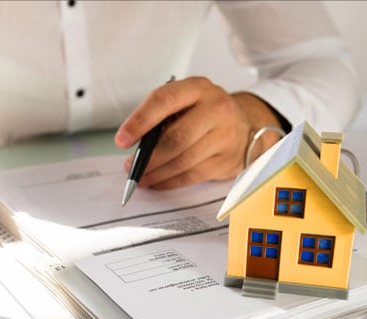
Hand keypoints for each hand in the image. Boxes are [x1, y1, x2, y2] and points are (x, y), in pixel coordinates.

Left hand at [114, 76, 283, 188]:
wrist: (244, 124)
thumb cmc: (204, 112)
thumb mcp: (185, 101)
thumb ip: (162, 117)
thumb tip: (135, 146)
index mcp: (198, 88)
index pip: (164, 100)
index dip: (139, 121)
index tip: (122, 140)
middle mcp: (216, 108)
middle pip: (176, 138)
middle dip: (148, 157)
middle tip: (130, 166)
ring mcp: (225, 135)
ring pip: (183, 161)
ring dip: (156, 173)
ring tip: (140, 177)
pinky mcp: (227, 160)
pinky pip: (192, 176)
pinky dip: (169, 182)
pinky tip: (157, 182)